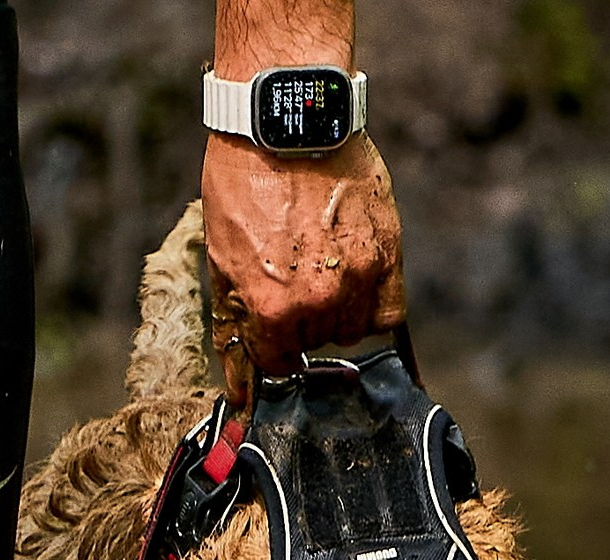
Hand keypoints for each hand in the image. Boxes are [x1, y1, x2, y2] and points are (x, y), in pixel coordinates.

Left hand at [201, 131, 406, 404]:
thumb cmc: (243, 185)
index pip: (279, 362)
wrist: (286, 124)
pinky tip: (355, 283)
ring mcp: (359, 276)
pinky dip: (372, 306)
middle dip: (299, 324)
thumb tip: (238, 386)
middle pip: (315, 344)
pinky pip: (389, 310)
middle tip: (292, 281)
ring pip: (351, 330)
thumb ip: (233, 324)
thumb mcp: (221, 260)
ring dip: (336, 314)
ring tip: (321, 271)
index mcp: (273, 307)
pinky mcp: (389, 252)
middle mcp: (319, 300)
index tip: (273, 333)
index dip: (272, 347)